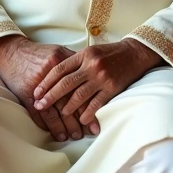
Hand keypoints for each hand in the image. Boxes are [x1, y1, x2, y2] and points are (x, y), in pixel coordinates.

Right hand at [0, 35, 99, 139]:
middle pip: (68, 100)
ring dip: (65, 126)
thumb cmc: (39, 54)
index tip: (98, 116)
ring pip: (54, 110)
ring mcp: (37, 86)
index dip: (91, 103)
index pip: (80, 87)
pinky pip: (38, 114)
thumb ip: (75, 63)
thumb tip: (93, 75)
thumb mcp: (59, 52)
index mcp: (63, 62)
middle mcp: (51, 75)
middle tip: (89, 132)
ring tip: (75, 136)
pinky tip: (57, 134)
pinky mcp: (25, 95)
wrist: (12, 52)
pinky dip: (48, 126)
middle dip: (80, 119)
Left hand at [33, 39, 162, 124]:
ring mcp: (102, 77)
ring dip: (67, 108)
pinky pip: (95, 104)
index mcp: (84, 55)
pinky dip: (86, 114)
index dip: (46, 82)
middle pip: (65, 84)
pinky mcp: (112, 88)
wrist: (135, 53)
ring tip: (60, 114)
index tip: (37, 92)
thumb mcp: (91, 52)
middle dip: (50, 97)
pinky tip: (81, 120)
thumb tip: (56, 77)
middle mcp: (91, 66)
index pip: (59, 70)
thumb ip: (76, 62)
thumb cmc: (111, 53)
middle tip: (40, 106)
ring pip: (78, 96)